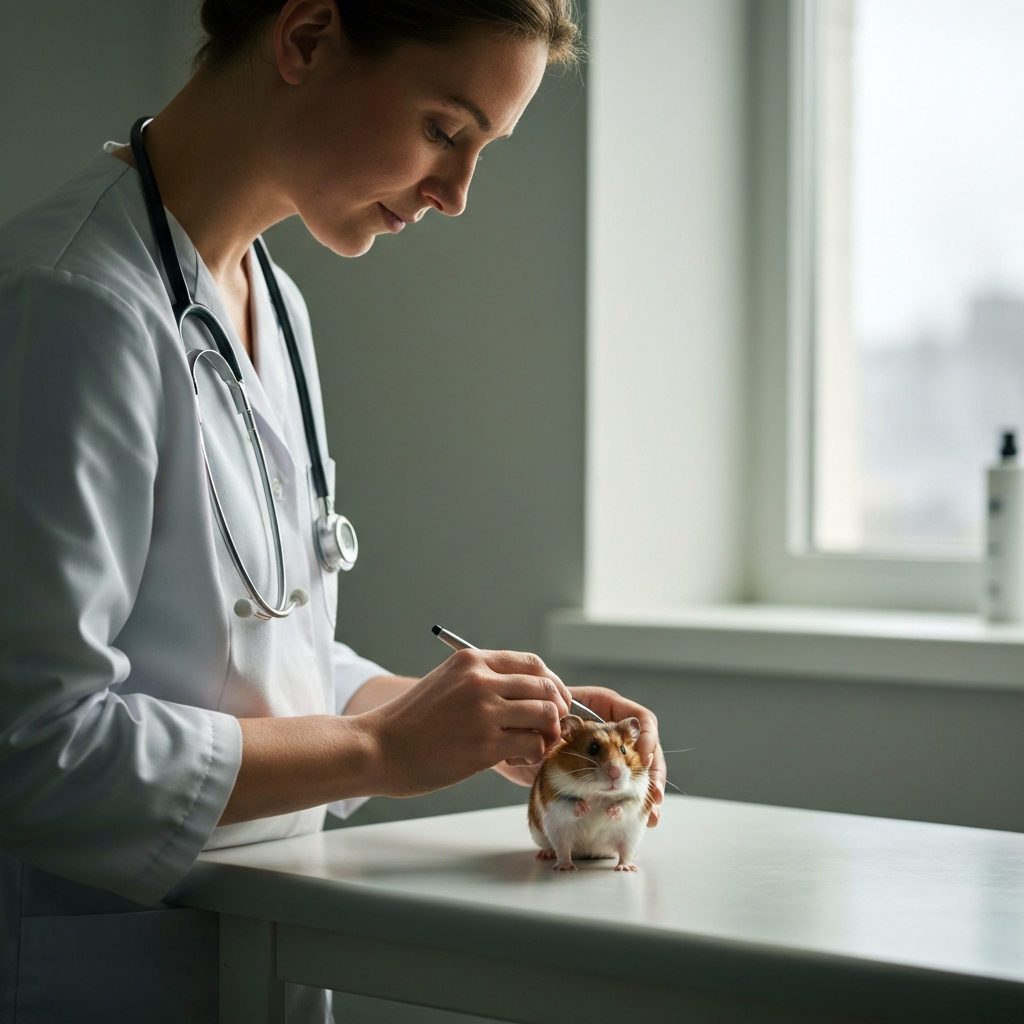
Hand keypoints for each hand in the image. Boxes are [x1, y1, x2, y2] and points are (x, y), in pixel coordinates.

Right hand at [367, 649, 570, 797]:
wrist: (378, 747)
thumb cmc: (411, 722)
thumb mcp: (446, 683)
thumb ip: (482, 681)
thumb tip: (527, 694)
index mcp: (472, 661)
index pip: (532, 664)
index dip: (551, 684)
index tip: (554, 700)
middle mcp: (481, 680)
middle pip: (545, 687)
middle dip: (557, 709)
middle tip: (550, 728)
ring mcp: (484, 711)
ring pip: (546, 714)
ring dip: (546, 733)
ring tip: (531, 745)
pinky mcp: (485, 745)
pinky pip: (533, 745)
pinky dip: (534, 754)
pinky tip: (515, 759)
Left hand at [493, 686, 665, 827]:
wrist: (510, 742)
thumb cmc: (527, 722)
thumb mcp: (543, 720)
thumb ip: (557, 720)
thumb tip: (569, 726)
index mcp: (604, 707)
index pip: (640, 718)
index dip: (646, 736)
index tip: (641, 756)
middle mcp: (612, 729)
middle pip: (647, 748)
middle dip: (653, 772)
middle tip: (653, 793)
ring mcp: (609, 753)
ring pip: (640, 771)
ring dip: (648, 791)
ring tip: (652, 812)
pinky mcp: (602, 776)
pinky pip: (626, 789)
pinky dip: (635, 804)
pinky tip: (644, 819)